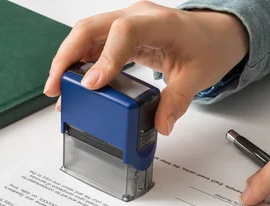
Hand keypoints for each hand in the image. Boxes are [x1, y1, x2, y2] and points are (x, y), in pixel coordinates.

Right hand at [44, 1, 248, 134]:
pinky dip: (79, 62)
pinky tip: (72, 82)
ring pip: (86, 34)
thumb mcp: (198, 76)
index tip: (91, 85)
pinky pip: (93, 44)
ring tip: (57, 89)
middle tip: (55, 87)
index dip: (104, 57)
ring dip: (67, 60)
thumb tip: (160, 125)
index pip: (123, 32)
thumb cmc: (208, 46)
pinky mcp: (121, 34)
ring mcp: (126, 23)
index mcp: (159, 22)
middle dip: (67, 57)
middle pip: (90, 28)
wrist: (215, 34)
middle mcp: (137, 17)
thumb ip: (176, 102)